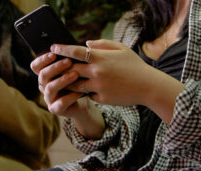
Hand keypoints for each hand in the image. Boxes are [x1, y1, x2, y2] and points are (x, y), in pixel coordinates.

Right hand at [31, 52, 104, 138]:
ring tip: (75, 74)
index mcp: (45, 75)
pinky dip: (71, 96)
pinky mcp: (56, 109)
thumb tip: (70, 47)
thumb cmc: (78, 82)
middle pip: (43, 75)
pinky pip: (61, 102)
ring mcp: (49, 98)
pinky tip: (80, 91)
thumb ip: (68, 60)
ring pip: (50, 88)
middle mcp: (44, 86)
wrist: (84, 103)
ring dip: (62, 80)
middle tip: (68, 61)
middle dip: (55, 67)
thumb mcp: (73, 69)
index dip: (42, 59)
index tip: (53, 53)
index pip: (35, 66)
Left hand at [51, 39, 183, 122]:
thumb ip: (102, 44)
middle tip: (54, 67)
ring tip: (62, 79)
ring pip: (74, 84)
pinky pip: (87, 94)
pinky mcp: (101, 98)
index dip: (62, 49)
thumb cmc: (134, 66)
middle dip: (61, 68)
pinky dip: (84, 92)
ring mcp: (98, 86)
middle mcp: (97, 71)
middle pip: (70, 69)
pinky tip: (80, 90)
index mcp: (100, 57)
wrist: (148, 86)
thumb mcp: (121, 49)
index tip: (53, 47)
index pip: (75, 52)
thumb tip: (85, 43)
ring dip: (68, 82)